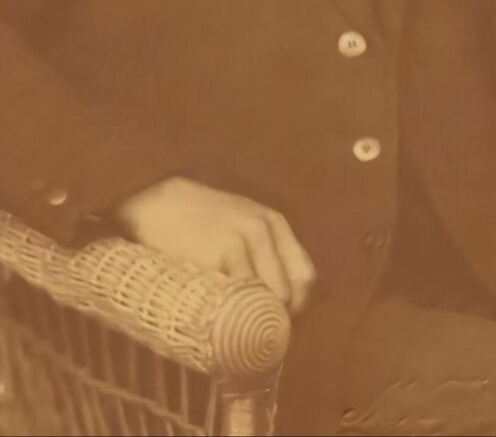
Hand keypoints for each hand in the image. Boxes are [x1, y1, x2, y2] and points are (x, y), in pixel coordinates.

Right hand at [115, 178, 316, 314]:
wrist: (154, 203)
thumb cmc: (199, 221)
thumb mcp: (242, 223)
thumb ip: (266, 254)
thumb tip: (284, 306)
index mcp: (274, 222)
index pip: (305, 278)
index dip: (295, 307)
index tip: (274, 320)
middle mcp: (262, 229)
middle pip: (288, 295)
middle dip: (273, 318)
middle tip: (249, 329)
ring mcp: (238, 243)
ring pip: (262, 302)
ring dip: (249, 320)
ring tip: (230, 325)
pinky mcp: (214, 257)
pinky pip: (233, 302)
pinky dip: (227, 316)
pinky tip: (212, 315)